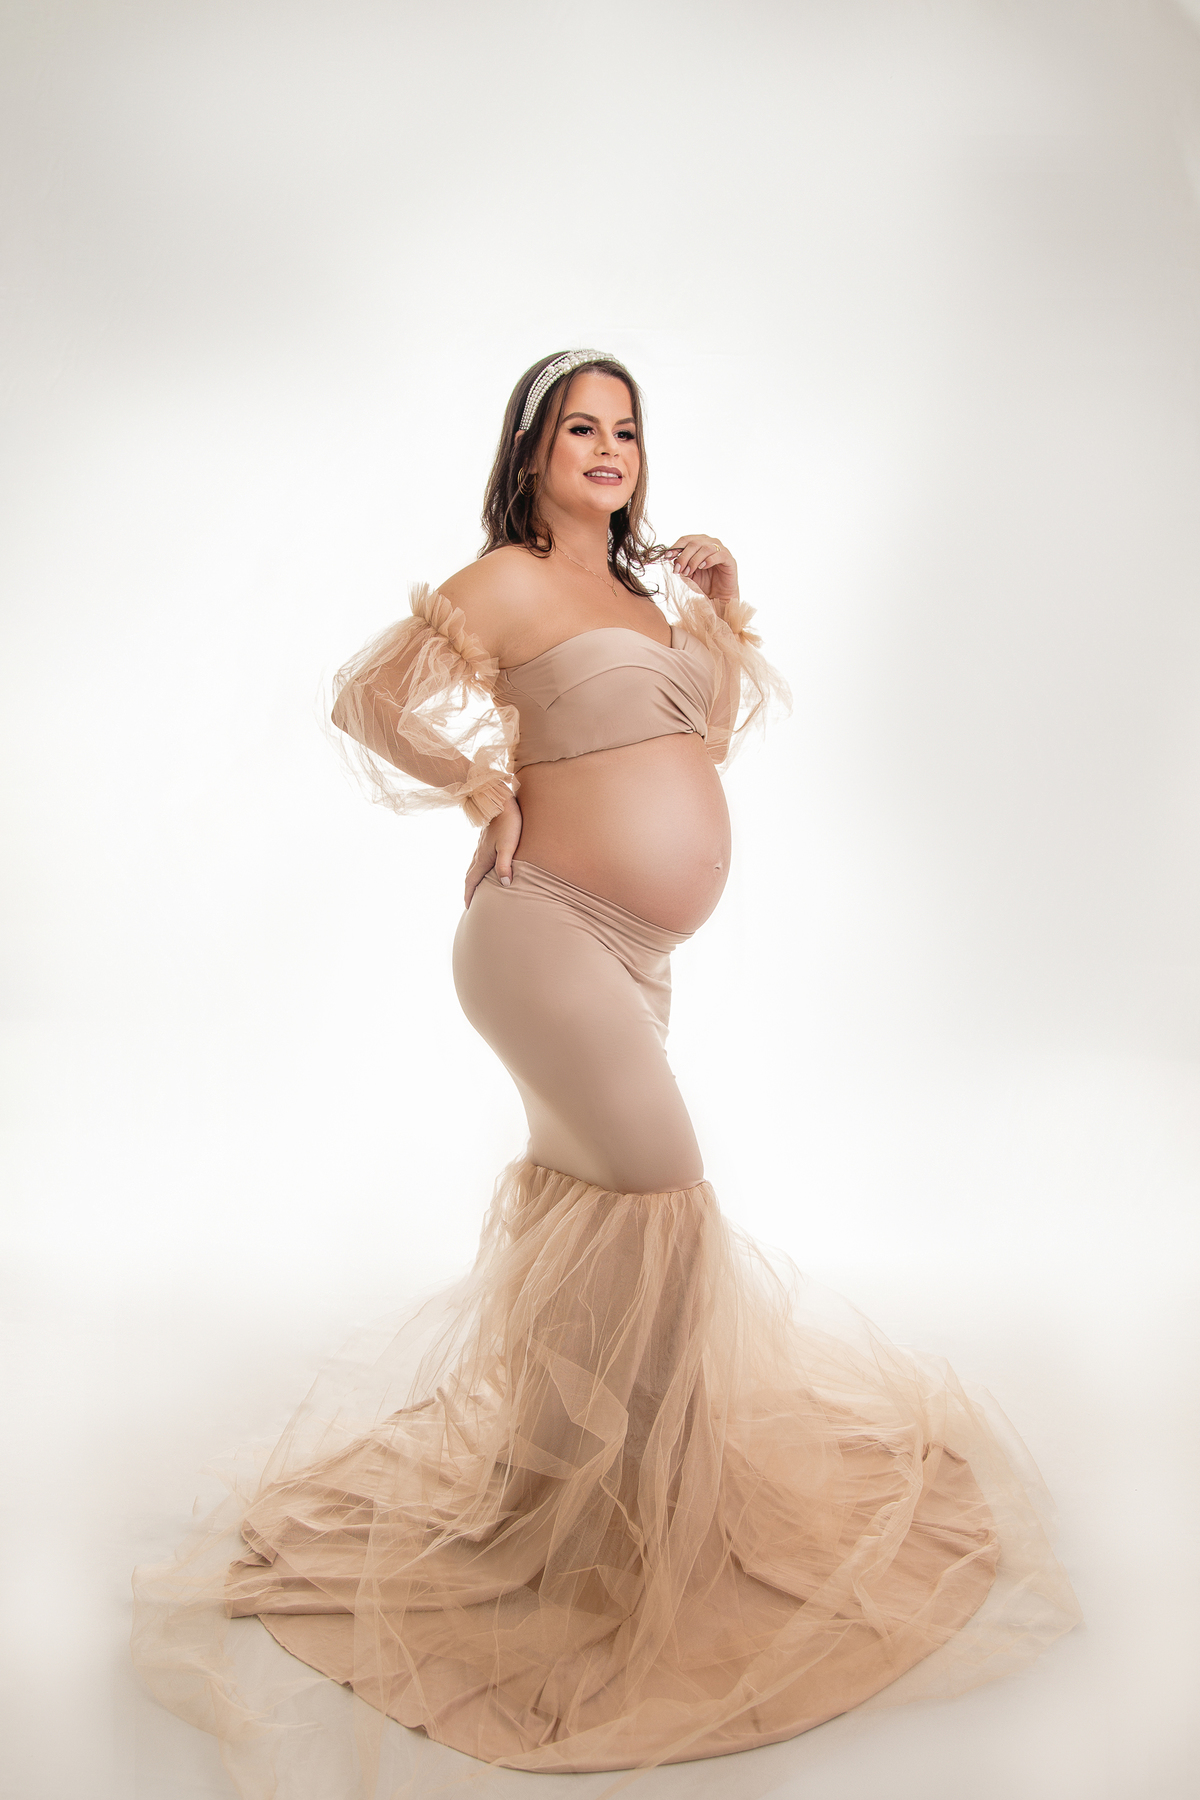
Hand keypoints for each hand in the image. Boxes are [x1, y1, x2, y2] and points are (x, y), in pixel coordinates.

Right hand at [464, 791, 522, 907]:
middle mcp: (479, 852)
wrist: (501, 799)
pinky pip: (479, 857)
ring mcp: (482, 845)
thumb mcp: (508, 845)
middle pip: (470, 875)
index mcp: (483, 857)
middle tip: (470, 901)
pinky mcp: (487, 838)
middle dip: (469, 889)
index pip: (472, 881)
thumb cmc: (508, 822)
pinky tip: (486, 864)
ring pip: (474, 865)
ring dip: (473, 878)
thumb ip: (505, 865)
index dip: (469, 895)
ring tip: (476, 886)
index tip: (468, 907)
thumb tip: (505, 884)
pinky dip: (479, 867)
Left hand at [665, 535, 738, 605]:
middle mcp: (710, 543)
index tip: (666, 556)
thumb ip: (682, 565)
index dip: (675, 547)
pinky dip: (709, 560)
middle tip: (678, 570)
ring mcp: (721, 550)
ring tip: (688, 571)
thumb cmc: (704, 582)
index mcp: (699, 543)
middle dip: (683, 556)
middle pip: (694, 543)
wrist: (719, 595)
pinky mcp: (729, 559)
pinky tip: (702, 567)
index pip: (686, 539)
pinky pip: (719, 555)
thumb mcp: (688, 574)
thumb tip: (673, 559)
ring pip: (705, 548)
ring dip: (694, 560)